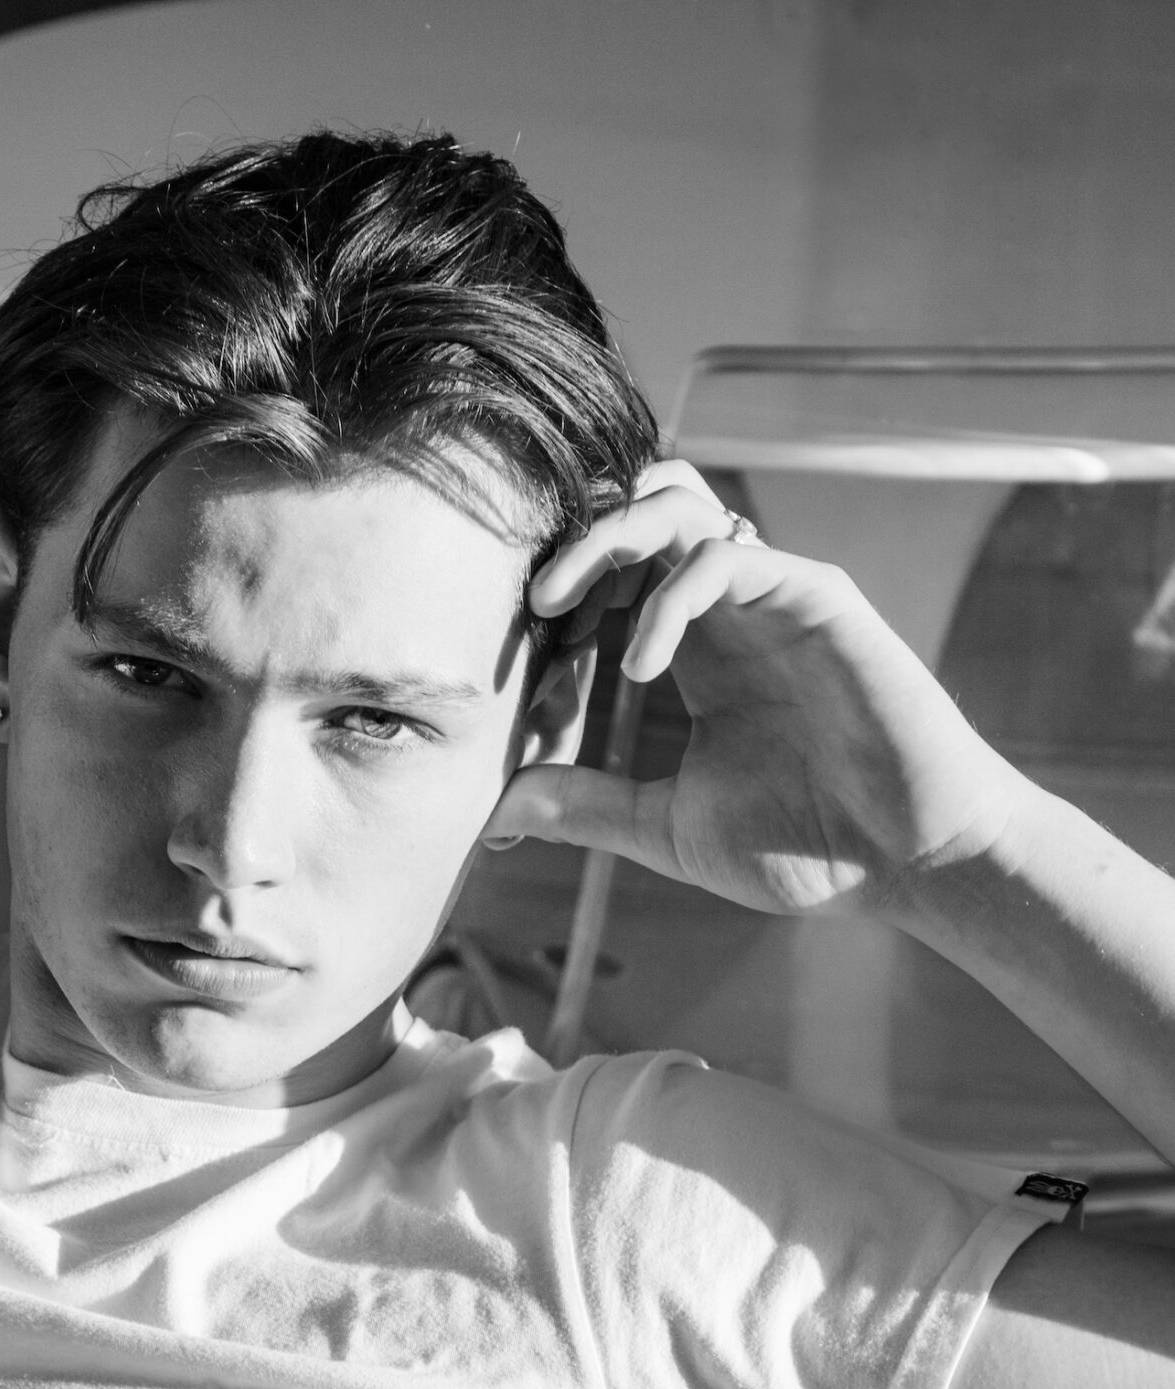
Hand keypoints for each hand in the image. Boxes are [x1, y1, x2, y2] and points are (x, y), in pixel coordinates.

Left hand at [485, 460, 1023, 920]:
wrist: (913, 862)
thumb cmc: (808, 848)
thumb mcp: (670, 829)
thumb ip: (590, 806)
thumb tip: (496, 807)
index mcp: (696, 649)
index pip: (611, 576)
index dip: (558, 599)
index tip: (512, 657)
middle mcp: (731, 609)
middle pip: (638, 514)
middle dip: (570, 542)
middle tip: (526, 604)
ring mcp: (773, 596)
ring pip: (678, 504)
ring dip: (608, 538)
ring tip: (560, 605)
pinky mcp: (817, 596)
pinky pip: (726, 556)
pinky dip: (667, 600)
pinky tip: (641, 667)